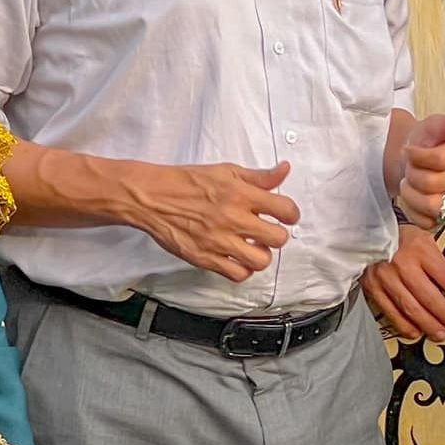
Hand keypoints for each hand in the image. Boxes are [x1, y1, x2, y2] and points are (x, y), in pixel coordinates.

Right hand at [127, 161, 300, 282]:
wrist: (153, 197)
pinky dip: (242, 268)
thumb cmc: (188, 183)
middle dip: (277, 235)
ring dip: (261, 254)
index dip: (291, 214)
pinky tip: (238, 257)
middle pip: (278, 238)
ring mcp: (219, 241)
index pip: (285, 209)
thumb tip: (284, 170)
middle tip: (268, 231)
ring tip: (254, 246)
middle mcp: (233, 218)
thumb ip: (259, 176)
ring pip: (261, 261)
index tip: (286, 215)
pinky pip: (237, 274)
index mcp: (241, 194)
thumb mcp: (227, 171)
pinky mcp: (206, 258)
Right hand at [362, 223, 444, 341]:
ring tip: (441, 333)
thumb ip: (440, 257)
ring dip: (429, 324)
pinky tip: (416, 332)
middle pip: (429, 297)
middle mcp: (403, 263)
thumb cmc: (401, 237)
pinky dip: (405, 325)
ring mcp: (386, 277)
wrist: (367, 235)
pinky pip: (391, 312)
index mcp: (421, 248)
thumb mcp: (424, 236)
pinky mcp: (373, 288)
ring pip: (411, 308)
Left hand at [396, 106, 444, 227]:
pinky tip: (413, 196)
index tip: (412, 149)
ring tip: (411, 181)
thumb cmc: (425, 143)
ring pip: (429, 206)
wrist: (414, 160)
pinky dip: (411, 209)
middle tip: (411, 166)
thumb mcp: (433, 126)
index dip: (418, 155)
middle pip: (430, 183)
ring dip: (410, 192)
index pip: (439, 160)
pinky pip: (425, 221)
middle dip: (412, 173)